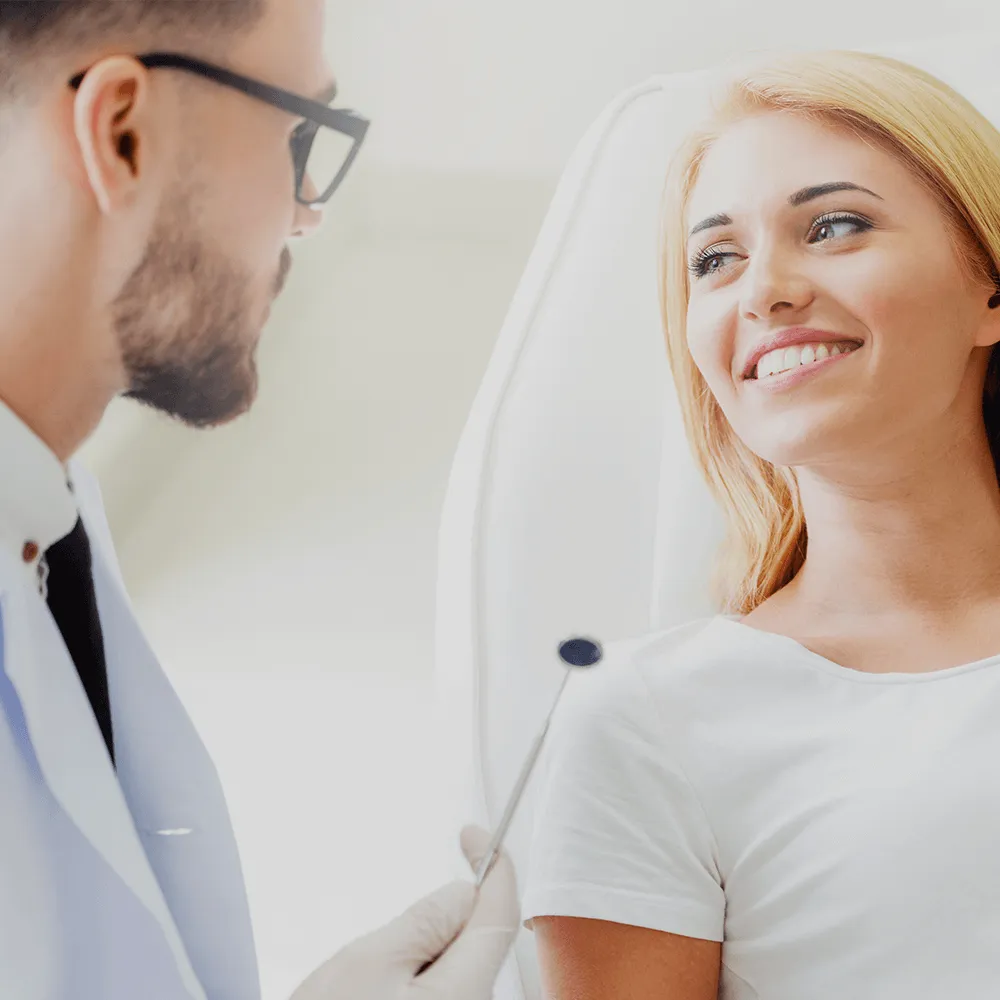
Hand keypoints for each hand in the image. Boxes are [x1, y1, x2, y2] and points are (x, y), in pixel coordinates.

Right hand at [288, 826, 519, 998]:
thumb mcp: (367, 963)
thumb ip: (424, 923)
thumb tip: (464, 893)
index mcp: (465, 995)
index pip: (499, 917)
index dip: (494, 867)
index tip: (472, 835)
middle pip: (479, 946)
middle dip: (447, 920)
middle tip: (392, 931)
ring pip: (456, 970)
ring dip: (425, 954)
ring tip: (367, 980)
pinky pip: (441, 993)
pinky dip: (418, 978)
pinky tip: (376, 993)